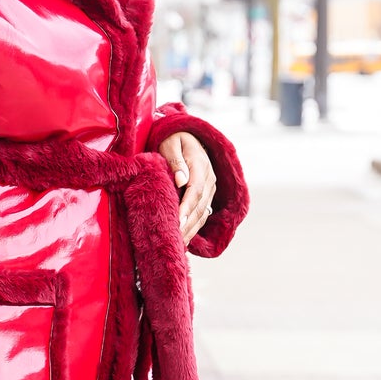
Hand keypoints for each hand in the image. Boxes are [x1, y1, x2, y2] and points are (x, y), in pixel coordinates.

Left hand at [158, 130, 215, 244]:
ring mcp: (210, 187)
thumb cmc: (173, 139)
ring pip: (203, 212)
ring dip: (192, 229)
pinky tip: (185, 238)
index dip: (187, 207)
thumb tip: (181, 180)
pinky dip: (195, 227)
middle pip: (200, 205)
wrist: (186, 135)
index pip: (195, 190)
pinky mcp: (207, 194)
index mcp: (200, 164)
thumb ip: (175, 161)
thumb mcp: (170, 143)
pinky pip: (203, 213)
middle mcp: (209, 178)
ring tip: (179, 244)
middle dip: (188, 224)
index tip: (178, 221)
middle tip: (175, 239)